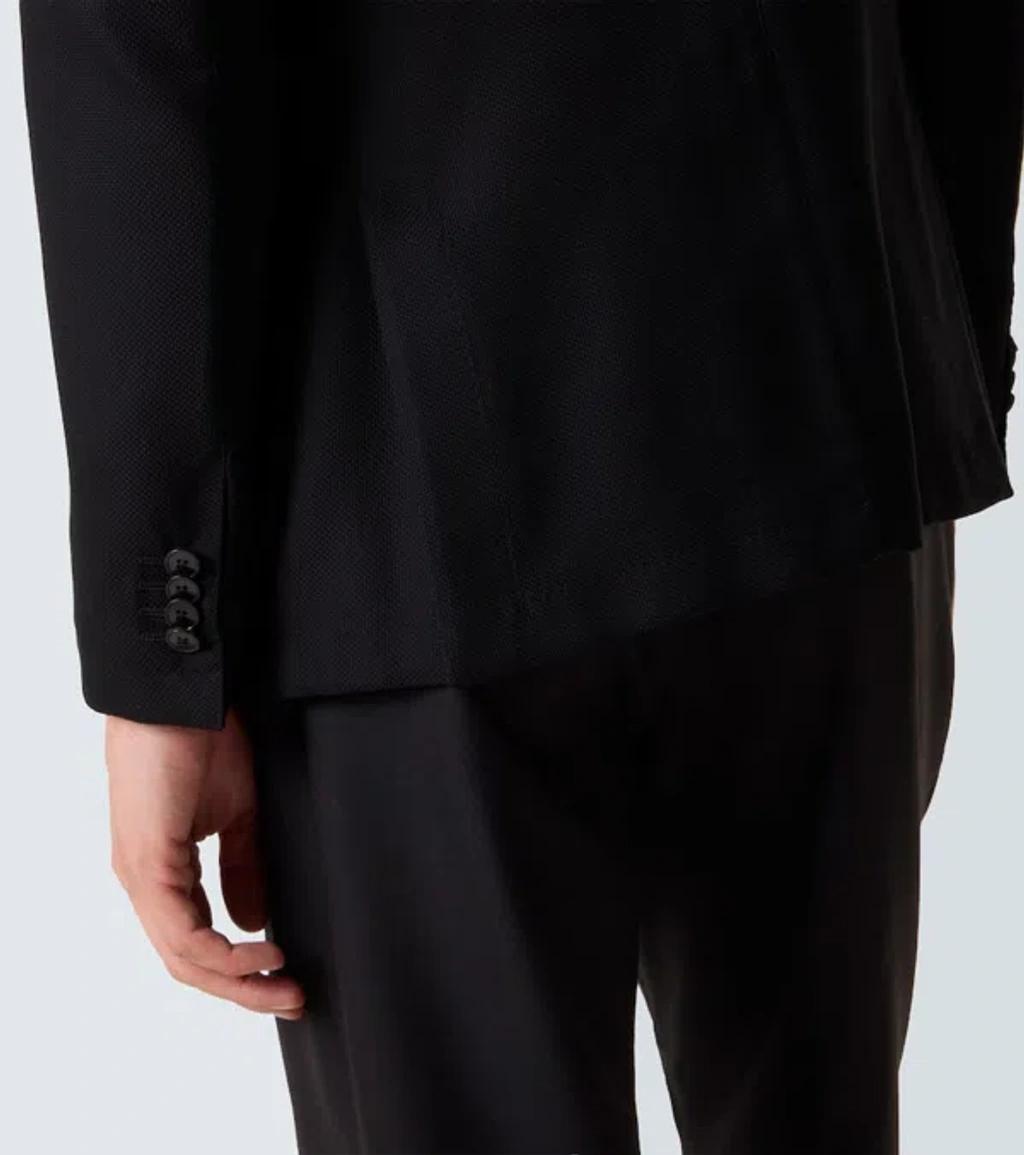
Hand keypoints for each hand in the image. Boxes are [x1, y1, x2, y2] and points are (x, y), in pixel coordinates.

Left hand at [106, 709, 304, 1019]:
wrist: (182, 694)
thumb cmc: (205, 739)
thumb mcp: (238, 814)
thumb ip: (244, 867)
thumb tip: (253, 920)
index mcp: (164, 871)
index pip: (196, 941)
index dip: (241, 969)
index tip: (289, 975)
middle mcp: (145, 882)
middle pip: (188, 963)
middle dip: (244, 990)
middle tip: (292, 998)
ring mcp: (142, 876)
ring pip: (183, 957)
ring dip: (237, 980)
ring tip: (284, 983)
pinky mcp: (149, 864)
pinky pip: (182, 931)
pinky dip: (223, 952)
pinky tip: (262, 949)